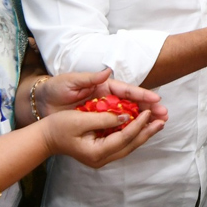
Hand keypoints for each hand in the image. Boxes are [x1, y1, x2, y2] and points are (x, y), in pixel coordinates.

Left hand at [37, 69, 167, 122]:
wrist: (41, 104)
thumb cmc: (56, 89)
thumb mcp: (70, 81)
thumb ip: (89, 79)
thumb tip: (107, 72)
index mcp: (103, 87)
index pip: (126, 91)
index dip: (142, 95)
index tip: (156, 99)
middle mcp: (107, 99)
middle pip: (133, 104)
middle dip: (149, 109)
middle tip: (165, 114)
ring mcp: (104, 112)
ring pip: (128, 117)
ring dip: (144, 120)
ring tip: (160, 124)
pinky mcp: (99, 123)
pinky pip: (117, 128)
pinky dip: (130, 130)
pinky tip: (142, 134)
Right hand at [38, 104, 165, 167]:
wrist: (44, 138)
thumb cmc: (58, 126)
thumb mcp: (80, 119)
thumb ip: (104, 118)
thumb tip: (126, 116)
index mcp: (96, 152)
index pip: (123, 137)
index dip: (138, 124)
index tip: (149, 112)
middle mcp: (102, 158)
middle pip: (131, 144)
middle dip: (148, 131)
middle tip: (163, 119)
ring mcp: (102, 157)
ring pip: (128, 145)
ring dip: (144, 133)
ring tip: (159, 122)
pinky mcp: (101, 152)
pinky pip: (122, 143)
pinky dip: (133, 133)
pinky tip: (143, 126)